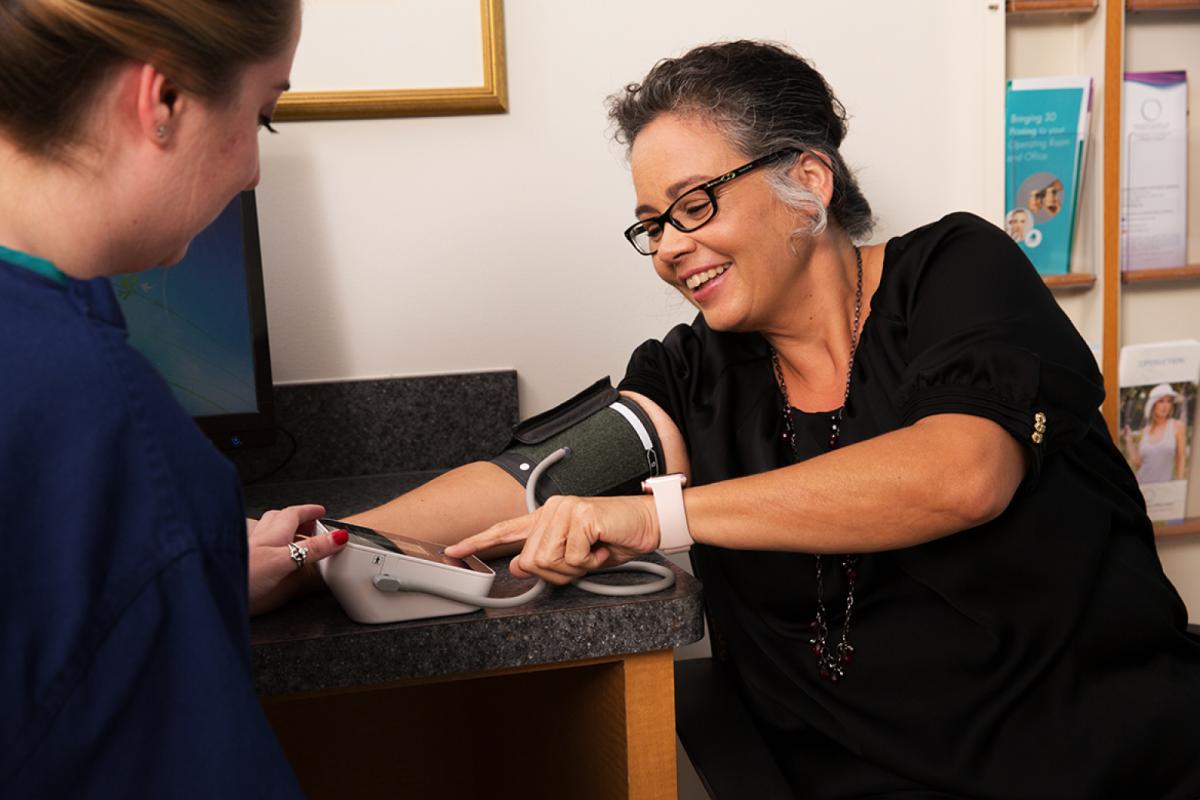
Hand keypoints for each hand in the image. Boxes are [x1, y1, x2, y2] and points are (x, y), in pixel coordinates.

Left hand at [247, 504, 348, 615]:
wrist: (209, 592)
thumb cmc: (241, 578)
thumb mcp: (284, 562)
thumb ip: (311, 550)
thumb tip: (337, 537)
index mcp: (272, 534)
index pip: (294, 513)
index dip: (309, 510)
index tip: (322, 511)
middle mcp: (258, 538)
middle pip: (278, 518)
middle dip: (296, 517)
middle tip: (311, 523)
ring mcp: (246, 550)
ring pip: (265, 530)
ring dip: (279, 528)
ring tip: (292, 536)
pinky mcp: (238, 564)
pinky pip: (255, 547)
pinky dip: (265, 545)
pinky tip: (265, 555)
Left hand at [445, 495, 659, 584]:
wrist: (648, 524)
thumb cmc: (614, 538)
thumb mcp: (578, 556)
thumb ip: (547, 560)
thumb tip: (520, 567)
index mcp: (547, 517)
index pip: (506, 529)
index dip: (478, 541)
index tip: (453, 550)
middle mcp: (551, 509)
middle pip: (531, 561)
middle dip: (559, 573)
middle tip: (583, 561)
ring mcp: (565, 509)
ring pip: (548, 561)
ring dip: (575, 568)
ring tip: (593, 552)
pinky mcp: (580, 515)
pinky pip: (572, 557)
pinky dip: (591, 562)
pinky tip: (602, 546)